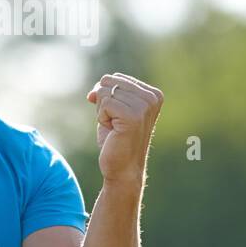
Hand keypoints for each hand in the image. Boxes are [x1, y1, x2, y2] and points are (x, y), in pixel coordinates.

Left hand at [86, 72, 163, 186]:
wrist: (122, 169)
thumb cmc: (116, 139)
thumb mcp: (112, 109)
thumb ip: (106, 92)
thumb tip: (93, 92)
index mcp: (153, 94)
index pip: (114, 77)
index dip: (107, 97)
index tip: (119, 117)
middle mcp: (152, 97)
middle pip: (108, 82)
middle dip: (103, 103)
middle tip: (115, 123)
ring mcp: (144, 106)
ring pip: (103, 92)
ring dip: (102, 112)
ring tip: (115, 128)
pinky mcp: (133, 116)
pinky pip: (103, 104)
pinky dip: (102, 118)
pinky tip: (114, 131)